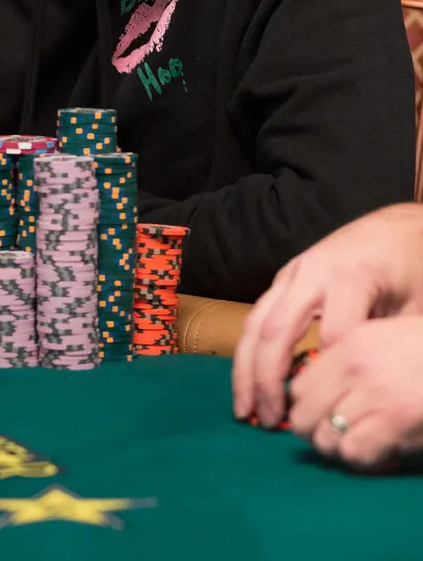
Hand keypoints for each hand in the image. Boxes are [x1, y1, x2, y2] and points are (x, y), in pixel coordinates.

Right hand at [232, 203, 422, 424]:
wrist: (396, 227)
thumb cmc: (411, 267)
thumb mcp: (414, 306)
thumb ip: (389, 345)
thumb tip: (373, 395)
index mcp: (351, 276)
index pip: (333, 335)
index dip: (331, 377)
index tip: (330, 410)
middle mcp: (312, 272)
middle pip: (277, 330)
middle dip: (268, 380)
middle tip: (268, 424)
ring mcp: (293, 273)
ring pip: (256, 323)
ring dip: (245, 370)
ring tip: (245, 412)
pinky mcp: (284, 277)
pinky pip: (257, 316)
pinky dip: (247, 354)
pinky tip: (247, 386)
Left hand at [289, 317, 422, 466]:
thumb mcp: (384, 339)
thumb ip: (349, 361)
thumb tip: (318, 397)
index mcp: (349, 343)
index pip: (298, 386)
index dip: (307, 409)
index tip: (321, 418)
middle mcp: (355, 367)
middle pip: (303, 416)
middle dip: (316, 434)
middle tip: (339, 438)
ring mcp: (375, 394)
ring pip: (325, 440)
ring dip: (341, 450)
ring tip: (364, 445)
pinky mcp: (396, 421)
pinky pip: (355, 453)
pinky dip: (364, 460)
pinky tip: (383, 453)